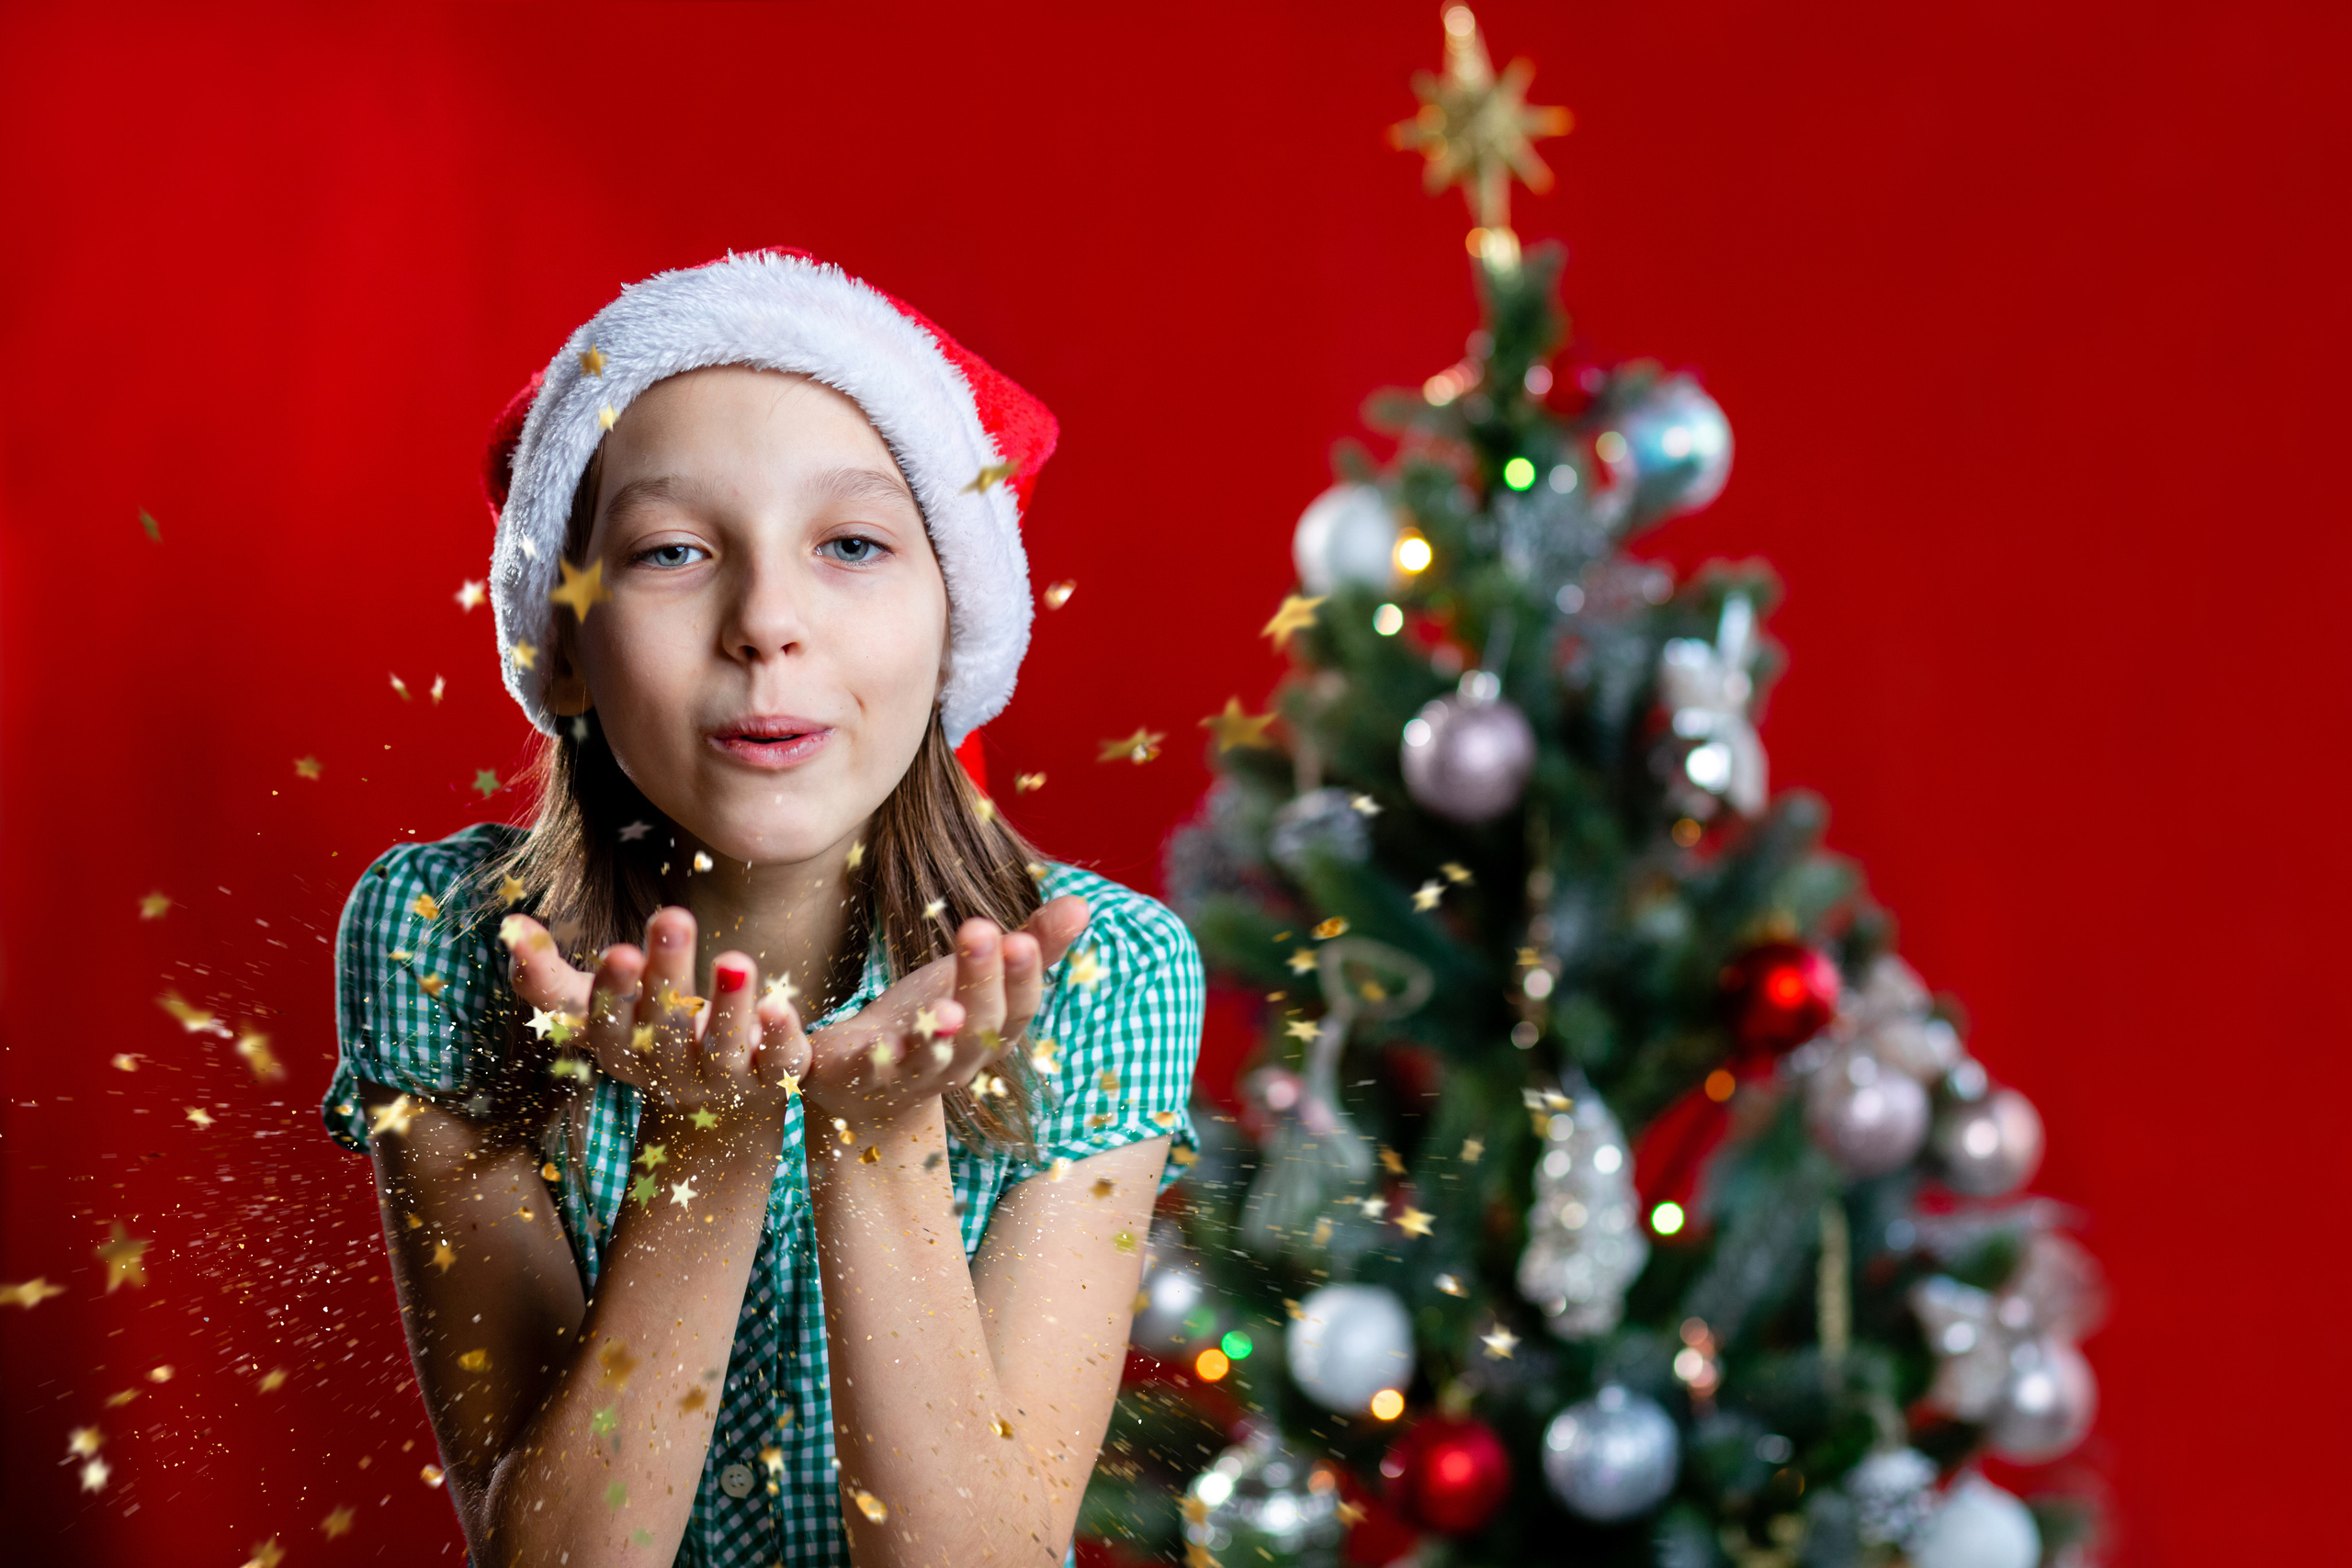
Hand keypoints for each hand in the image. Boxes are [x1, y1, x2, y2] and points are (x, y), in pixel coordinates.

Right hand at [500, 906, 803, 1118]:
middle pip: (665, 1028)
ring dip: (727, 1007)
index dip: (613, 992)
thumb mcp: (595, 1005)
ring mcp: (722, 1080)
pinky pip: (779, 1064)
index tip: (620, 950)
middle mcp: (668, 1073)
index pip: (608, 1026)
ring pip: (722, 1050)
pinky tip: (778, 1004)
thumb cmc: (650, 1025)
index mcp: (621, 1051)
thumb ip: (546, 976)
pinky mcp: (771, 1077)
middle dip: (667, 975)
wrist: (722, 1082)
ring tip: (734, 960)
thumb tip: (506, 924)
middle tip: (673, 917)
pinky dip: (779, 1036)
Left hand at [799, 895, 1090, 1133]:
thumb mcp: (983, 978)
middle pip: (975, 1029)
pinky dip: (832, 1047)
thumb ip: (1033, 945)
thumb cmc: (934, 1021)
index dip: (1021, 978)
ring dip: (933, 1036)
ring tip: (941, 1010)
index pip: (1015, 1010)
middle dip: (981, 982)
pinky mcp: (847, 1077)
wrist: (865, 1092)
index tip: (1021, 937)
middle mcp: (951, 1065)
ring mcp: (899, 1076)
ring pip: (922, 1059)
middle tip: (981, 930)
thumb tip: (1083, 904)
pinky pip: (842, 1067)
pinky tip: (819, 1020)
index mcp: (988, 1037)